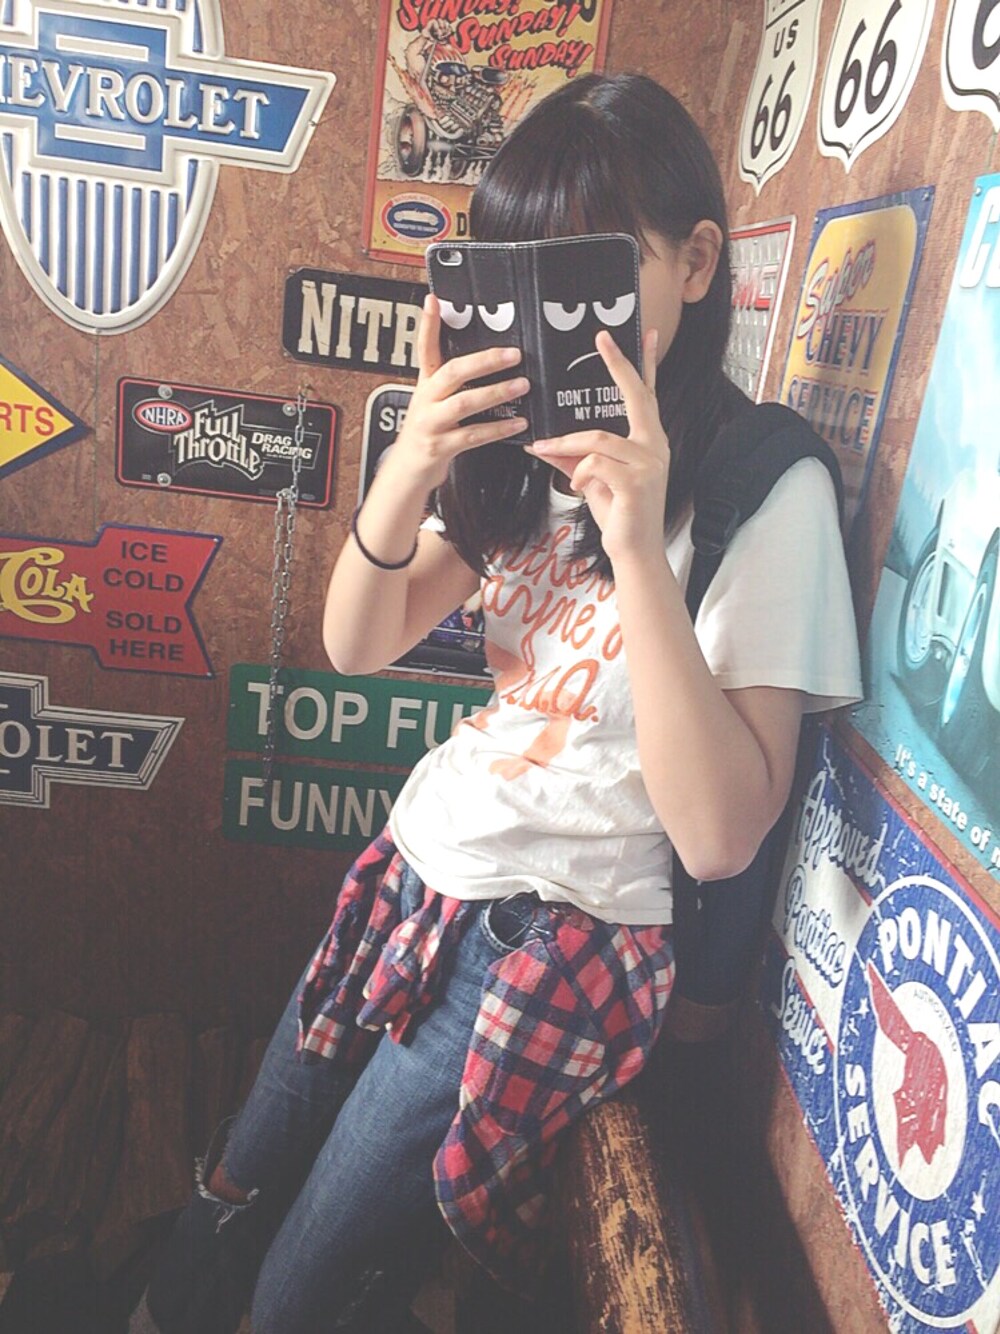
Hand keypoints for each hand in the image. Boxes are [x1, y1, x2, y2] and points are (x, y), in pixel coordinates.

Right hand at [387, 295, 528, 490]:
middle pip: (452, 372)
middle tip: (513, 354)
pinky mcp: (440, 446)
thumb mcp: (433, 402)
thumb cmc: (427, 433)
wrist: (407, 471)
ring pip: (464, 402)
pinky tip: (518, 422)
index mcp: (425, 384)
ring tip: (521, 385)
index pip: (424, 348)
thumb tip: (485, 360)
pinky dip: (498, 429)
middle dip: (484, 360)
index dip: (428, 324)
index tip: (434, 301)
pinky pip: (473, 436)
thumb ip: (452, 381)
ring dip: (496, 392)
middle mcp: (426, 400)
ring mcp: (431, 423)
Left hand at [525, 329, 668, 563]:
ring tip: (547, 450)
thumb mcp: (592, 479)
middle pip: (635, 397)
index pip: (646, 395)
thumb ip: (574, 457)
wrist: (634, 551)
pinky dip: (577, 472)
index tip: (644, 335)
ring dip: (566, 444)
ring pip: (597, 438)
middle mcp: (655, 446)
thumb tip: (542, 442)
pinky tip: (576, 487)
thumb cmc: (619, 514)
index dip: (644, 365)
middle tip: (602, 338)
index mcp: (650, 441)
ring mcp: (650, 463)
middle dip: (618, 365)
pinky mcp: (637, 482)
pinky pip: (594, 463)